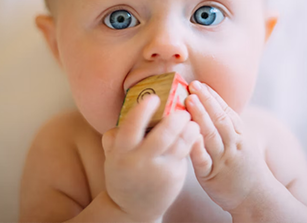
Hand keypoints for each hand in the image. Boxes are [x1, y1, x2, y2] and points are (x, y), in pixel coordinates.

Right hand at [102, 95, 199, 221]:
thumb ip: (115, 136)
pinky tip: (194, 132)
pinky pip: (185, 154)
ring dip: (189, 129)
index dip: (143, 111)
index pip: (132, 127)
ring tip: (192, 121)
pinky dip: (192, 140)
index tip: (154, 98)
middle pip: (163, 136)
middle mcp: (141, 162)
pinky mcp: (175, 177)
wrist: (132, 208)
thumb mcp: (112, 156)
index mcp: (122, 153)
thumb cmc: (123, 173)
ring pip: (180, 145)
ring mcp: (160, 171)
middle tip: (182, 109)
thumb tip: (125, 113)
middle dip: (175, 119)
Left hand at [186, 81, 267, 211]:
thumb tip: (210, 103)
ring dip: (201, 116)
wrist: (257, 197)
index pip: (226, 111)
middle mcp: (232, 144)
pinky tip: (189, 135)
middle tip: (193, 85)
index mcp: (239, 134)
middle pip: (219, 119)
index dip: (213, 96)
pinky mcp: (211, 175)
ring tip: (190, 100)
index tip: (200, 83)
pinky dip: (197, 147)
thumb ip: (228, 124)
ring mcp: (222, 160)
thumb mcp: (242, 141)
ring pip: (211, 135)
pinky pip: (203, 160)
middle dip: (206, 100)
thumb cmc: (244, 165)